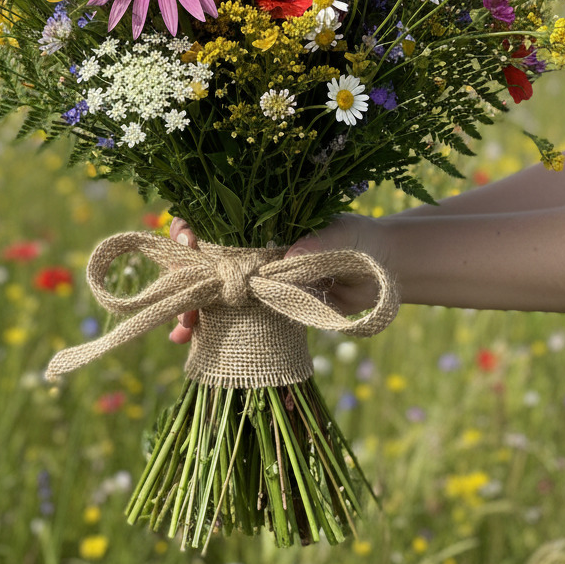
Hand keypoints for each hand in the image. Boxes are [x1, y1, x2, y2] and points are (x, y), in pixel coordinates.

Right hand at [167, 213, 395, 342]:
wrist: (385, 270)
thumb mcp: (338, 234)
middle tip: (180, 296)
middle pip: (204, 260)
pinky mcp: (268, 309)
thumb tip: (288, 258)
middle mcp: (252, 250)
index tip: (188, 242)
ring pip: (213, 293)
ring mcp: (258, 281)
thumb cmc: (359, 238)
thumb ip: (314, 244)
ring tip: (182, 331)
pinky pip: (234, 319)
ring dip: (192, 310)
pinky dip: (212, 331)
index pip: (211, 219)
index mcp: (260, 222)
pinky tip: (191, 344)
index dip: (191, 229)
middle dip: (184, 277)